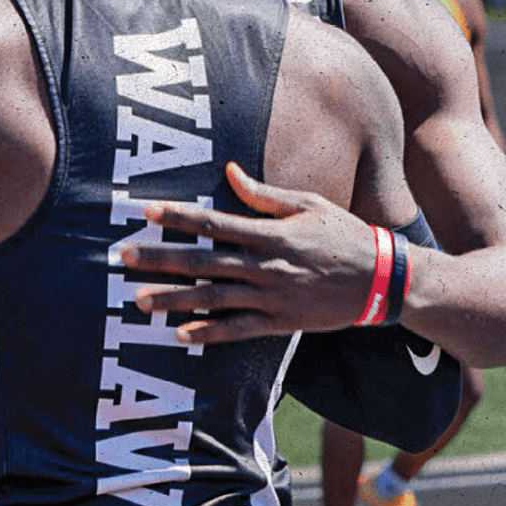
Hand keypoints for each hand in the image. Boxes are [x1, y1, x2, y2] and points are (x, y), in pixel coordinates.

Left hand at [120, 161, 378, 343]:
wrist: (383, 280)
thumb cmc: (345, 235)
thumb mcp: (310, 204)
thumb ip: (265, 194)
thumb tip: (229, 171)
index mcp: (272, 233)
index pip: (214, 222)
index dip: (178, 217)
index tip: (145, 212)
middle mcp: (267, 266)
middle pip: (203, 261)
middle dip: (160, 259)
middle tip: (122, 258)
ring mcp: (272, 297)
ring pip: (213, 298)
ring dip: (173, 300)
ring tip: (139, 301)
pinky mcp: (280, 323)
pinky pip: (238, 329)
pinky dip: (209, 333)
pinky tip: (179, 334)